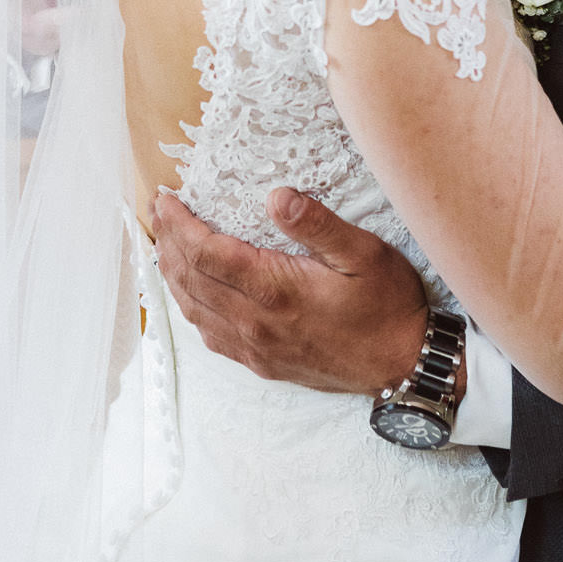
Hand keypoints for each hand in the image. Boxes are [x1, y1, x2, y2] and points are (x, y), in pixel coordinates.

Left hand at [151, 186, 430, 394]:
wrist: (406, 365)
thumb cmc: (389, 305)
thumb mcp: (364, 253)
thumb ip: (317, 224)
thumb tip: (276, 196)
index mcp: (275, 291)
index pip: (206, 254)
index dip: (179, 225)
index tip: (166, 198)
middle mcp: (257, 323)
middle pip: (191, 280)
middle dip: (168, 243)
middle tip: (157, 211)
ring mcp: (257, 347)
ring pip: (195, 309)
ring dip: (173, 275)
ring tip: (164, 245)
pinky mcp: (264, 363)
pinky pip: (212, 334)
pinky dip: (192, 307)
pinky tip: (191, 293)